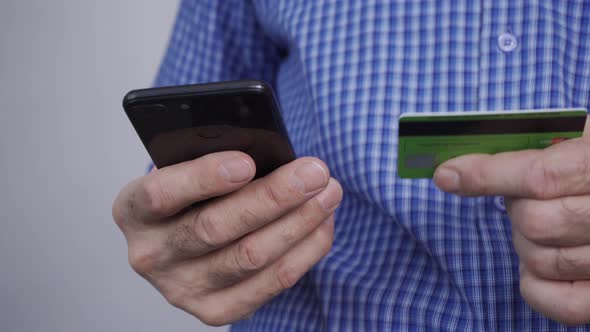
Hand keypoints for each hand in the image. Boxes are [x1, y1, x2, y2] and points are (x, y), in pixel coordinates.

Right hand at [112, 152, 342, 324]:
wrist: (183, 237)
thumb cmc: (193, 191)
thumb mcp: (187, 167)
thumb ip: (214, 159)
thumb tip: (275, 157)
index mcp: (133, 210)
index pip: (161, 193)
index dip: (204, 178)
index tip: (247, 161)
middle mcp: (151, 254)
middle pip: (216, 228)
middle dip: (274, 197)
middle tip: (314, 172)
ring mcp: (181, 289)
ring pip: (250, 256)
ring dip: (299, 222)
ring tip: (328, 193)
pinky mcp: (214, 310)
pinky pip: (270, 283)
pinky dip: (304, 250)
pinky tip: (322, 223)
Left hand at [434, 117, 589, 324]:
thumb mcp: (580, 144)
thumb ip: (544, 147)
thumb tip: (465, 165)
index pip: (540, 177)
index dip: (486, 175)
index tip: (447, 174)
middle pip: (533, 222)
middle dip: (518, 208)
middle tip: (530, 197)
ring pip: (539, 260)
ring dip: (526, 242)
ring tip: (547, 225)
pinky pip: (555, 301)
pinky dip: (534, 283)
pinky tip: (541, 262)